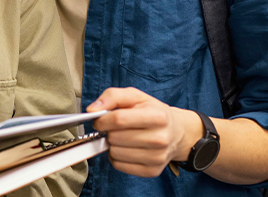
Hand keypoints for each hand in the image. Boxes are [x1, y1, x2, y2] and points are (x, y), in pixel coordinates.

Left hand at [88, 87, 202, 176]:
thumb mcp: (135, 96)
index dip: (102, 120)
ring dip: (112, 145)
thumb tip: (92, 109)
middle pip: (115, 137)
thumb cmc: (152, 112)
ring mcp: (158, 157)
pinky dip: (116, 157)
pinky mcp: (152, 171)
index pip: (118, 119)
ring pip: (115, 153)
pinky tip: (126, 148)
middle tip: (115, 128)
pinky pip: (119, 166)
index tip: (99, 120)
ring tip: (122, 137)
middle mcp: (161, 138)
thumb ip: (112, 96)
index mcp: (158, 116)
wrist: (175, 132)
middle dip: (108, 132)